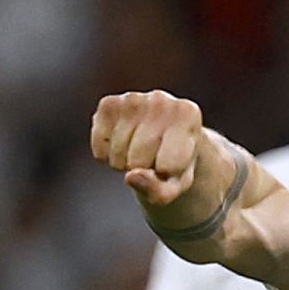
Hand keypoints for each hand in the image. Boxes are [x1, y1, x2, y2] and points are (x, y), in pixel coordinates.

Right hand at [90, 90, 203, 205]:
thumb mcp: (176, 184)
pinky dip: (106, 155)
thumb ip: (160, 191)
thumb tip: (131, 176)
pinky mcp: (109, 104)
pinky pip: (100, 147)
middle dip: (143, 169)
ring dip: (124, 163)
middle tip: (154, 157)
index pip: (167, 166)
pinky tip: (122, 144)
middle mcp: (161, 99)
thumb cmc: (176, 162)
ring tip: (139, 150)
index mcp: (188, 114)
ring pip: (117, 153)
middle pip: (139, 160)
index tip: (175, 162)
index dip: (166, 173)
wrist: (165, 137)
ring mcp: (133, 98)